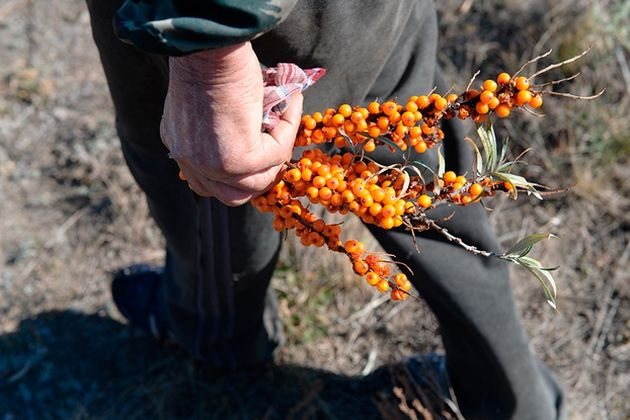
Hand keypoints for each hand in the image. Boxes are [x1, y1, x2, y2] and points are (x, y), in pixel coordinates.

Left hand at [161, 42, 302, 205]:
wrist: (211, 47)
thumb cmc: (213, 60)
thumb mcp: (213, 101)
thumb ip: (226, 126)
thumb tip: (264, 131)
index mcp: (182, 146)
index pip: (208, 183)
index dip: (238, 175)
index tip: (261, 151)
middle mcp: (191, 160)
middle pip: (231, 196)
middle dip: (259, 177)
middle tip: (277, 153)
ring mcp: (214, 165)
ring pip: (257, 184)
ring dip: (278, 156)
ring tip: (285, 123)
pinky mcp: (238, 160)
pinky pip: (276, 156)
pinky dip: (288, 129)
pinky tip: (291, 102)